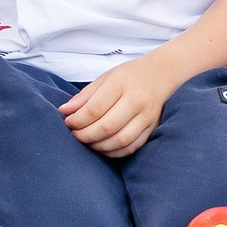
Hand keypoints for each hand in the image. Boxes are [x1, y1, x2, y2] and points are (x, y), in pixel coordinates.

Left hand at [60, 55, 178, 156]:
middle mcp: (136, 100)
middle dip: (86, 135)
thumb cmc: (129, 76)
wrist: (161, 74)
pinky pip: (132, 147)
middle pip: (108, 126)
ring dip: (99, 146)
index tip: (69, 122)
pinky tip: (103, 148)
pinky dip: (115, 152)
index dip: (78, 120)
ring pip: (120, 140)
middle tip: (75, 135)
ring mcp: (147, 116)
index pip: (95, 108)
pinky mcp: (152, 127)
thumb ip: (85, 96)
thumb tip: (64, 111)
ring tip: (88, 142)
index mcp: (121, 83)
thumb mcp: (105, 78)